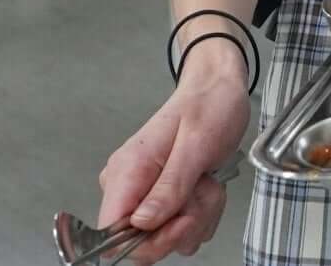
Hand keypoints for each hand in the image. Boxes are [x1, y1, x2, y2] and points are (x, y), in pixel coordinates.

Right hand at [95, 42, 250, 263]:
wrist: (220, 89)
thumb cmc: (209, 107)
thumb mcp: (196, 145)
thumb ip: (170, 186)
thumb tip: (141, 224)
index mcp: (126, 172)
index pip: (110, 233)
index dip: (146, 241)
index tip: (181, 221)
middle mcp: (127, 188)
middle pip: (142, 243)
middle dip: (183, 225)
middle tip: (204, 190)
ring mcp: (145, 196)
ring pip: (169, 238)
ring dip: (199, 215)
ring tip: (207, 180)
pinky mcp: (163, 200)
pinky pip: (182, 228)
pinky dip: (202, 212)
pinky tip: (208, 184)